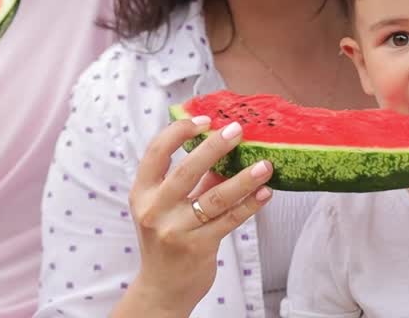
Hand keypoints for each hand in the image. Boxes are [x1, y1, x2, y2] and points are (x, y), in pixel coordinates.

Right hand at [124, 116, 273, 312]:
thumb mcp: (168, 207)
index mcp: (143, 192)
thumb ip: (194, 180)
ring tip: (265, 165)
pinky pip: (229, 220)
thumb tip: (226, 147)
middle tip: (237, 130)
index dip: (179, 132)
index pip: (155, 152)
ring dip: (243, 179)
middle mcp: (155, 210)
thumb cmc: (167, 238)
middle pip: (186, 171)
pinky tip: (265, 193)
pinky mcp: (198, 247)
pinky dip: (250, 204)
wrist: (162, 287)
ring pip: (214, 198)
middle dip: (214, 147)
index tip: (204, 120)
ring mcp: (176, 230)